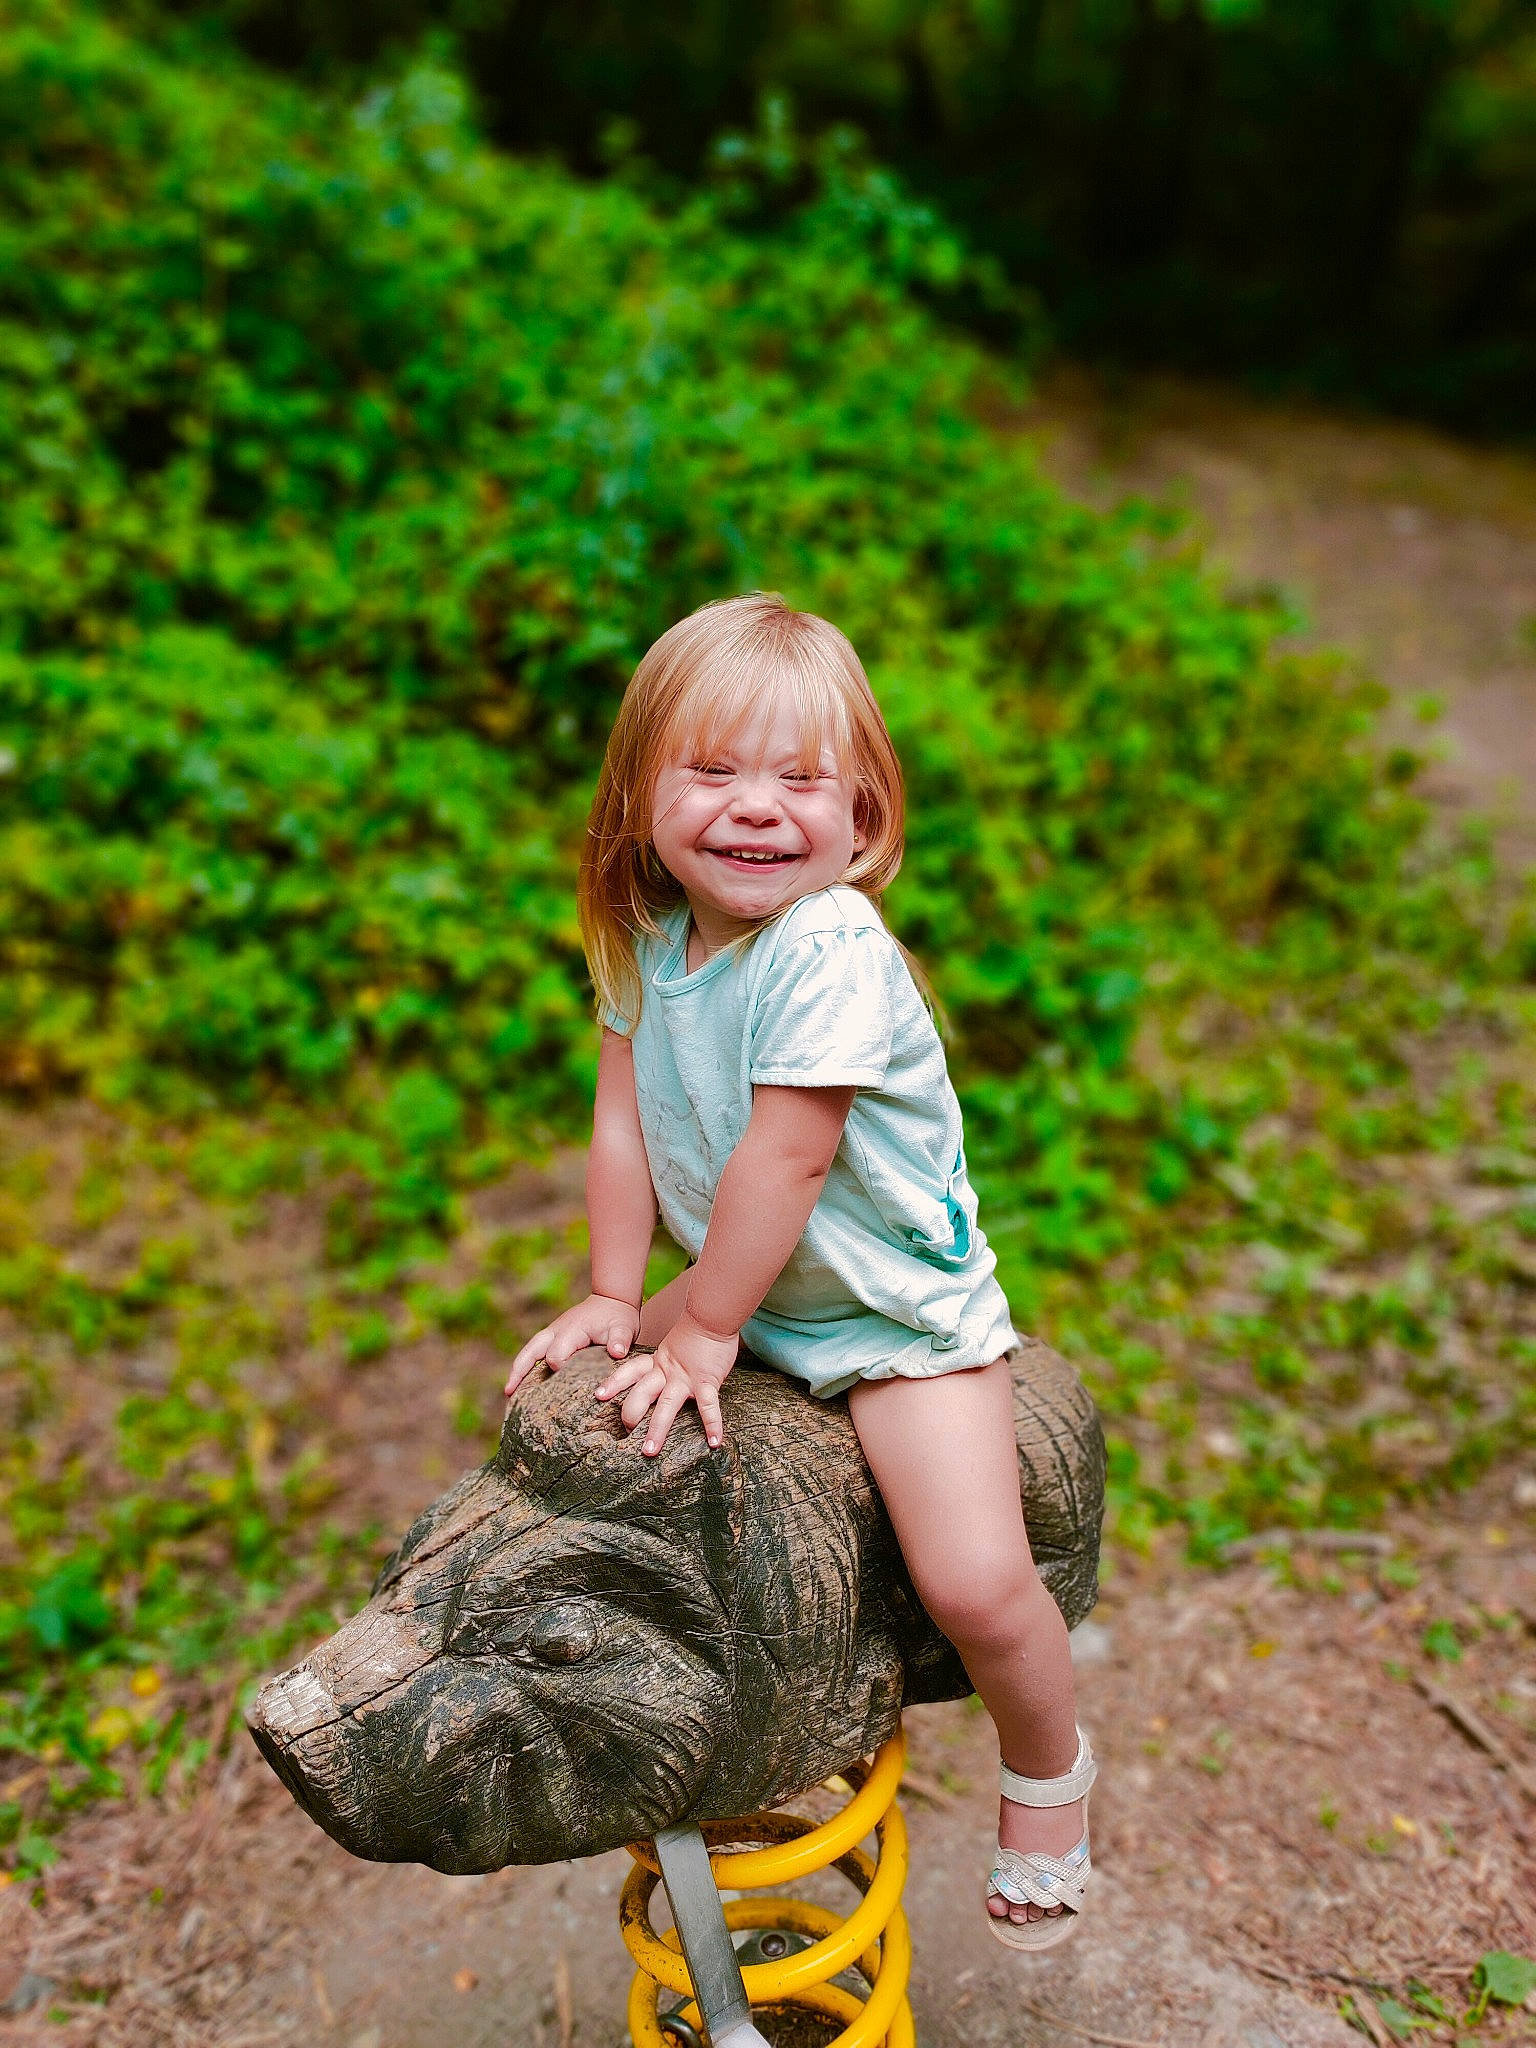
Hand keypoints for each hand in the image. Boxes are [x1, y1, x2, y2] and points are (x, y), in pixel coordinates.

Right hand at [503, 1293, 639, 1402]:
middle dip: (521, 1372)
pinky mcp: (551, 1339)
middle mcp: (555, 1331)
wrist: (612, 1300)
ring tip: (508, 1393)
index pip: (556, 1355)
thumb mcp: (623, 1327)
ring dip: (517, 1371)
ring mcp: (551, 1334)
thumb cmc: (617, 1317)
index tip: (566, 1383)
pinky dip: (523, 1368)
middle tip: (510, 1394)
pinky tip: (519, 1386)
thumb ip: (620, 1340)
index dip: (559, 1370)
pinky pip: (532, 1354)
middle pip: (531, 1352)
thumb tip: (616, 1352)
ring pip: (527, 1353)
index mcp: (571, 1331)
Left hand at [594, 1311, 738, 1456]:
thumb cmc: (696, 1334)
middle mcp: (666, 1372)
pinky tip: (715, 1442)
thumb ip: (665, 1364)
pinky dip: (713, 1424)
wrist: (713, 1316)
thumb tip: (658, 1379)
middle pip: (642, 1392)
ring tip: (649, 1451)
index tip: (598, 1395)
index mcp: (657, 1362)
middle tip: (625, 1431)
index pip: (630, 1371)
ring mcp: (685, 1377)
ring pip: (666, 1405)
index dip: (614, 1382)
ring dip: (657, 1429)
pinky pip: (709, 1405)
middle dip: (631, 1413)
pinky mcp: (706, 1381)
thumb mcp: (672, 1348)